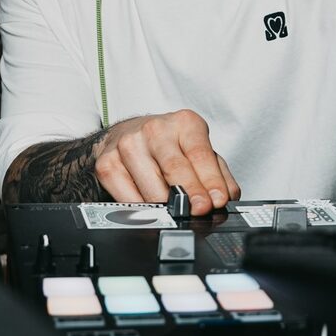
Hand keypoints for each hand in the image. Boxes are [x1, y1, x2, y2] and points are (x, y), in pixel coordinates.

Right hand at [93, 108, 241, 214]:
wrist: (129, 134)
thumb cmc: (170, 145)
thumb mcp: (200, 150)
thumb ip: (218, 173)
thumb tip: (227, 196)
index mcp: (184, 123)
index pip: (200, 154)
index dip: (210, 181)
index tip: (217, 201)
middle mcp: (154, 129)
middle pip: (174, 168)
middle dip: (190, 195)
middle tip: (199, 211)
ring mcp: (128, 145)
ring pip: (151, 189)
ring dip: (167, 207)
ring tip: (175, 212)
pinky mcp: (108, 163)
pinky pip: (127, 198)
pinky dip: (142, 210)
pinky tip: (152, 209)